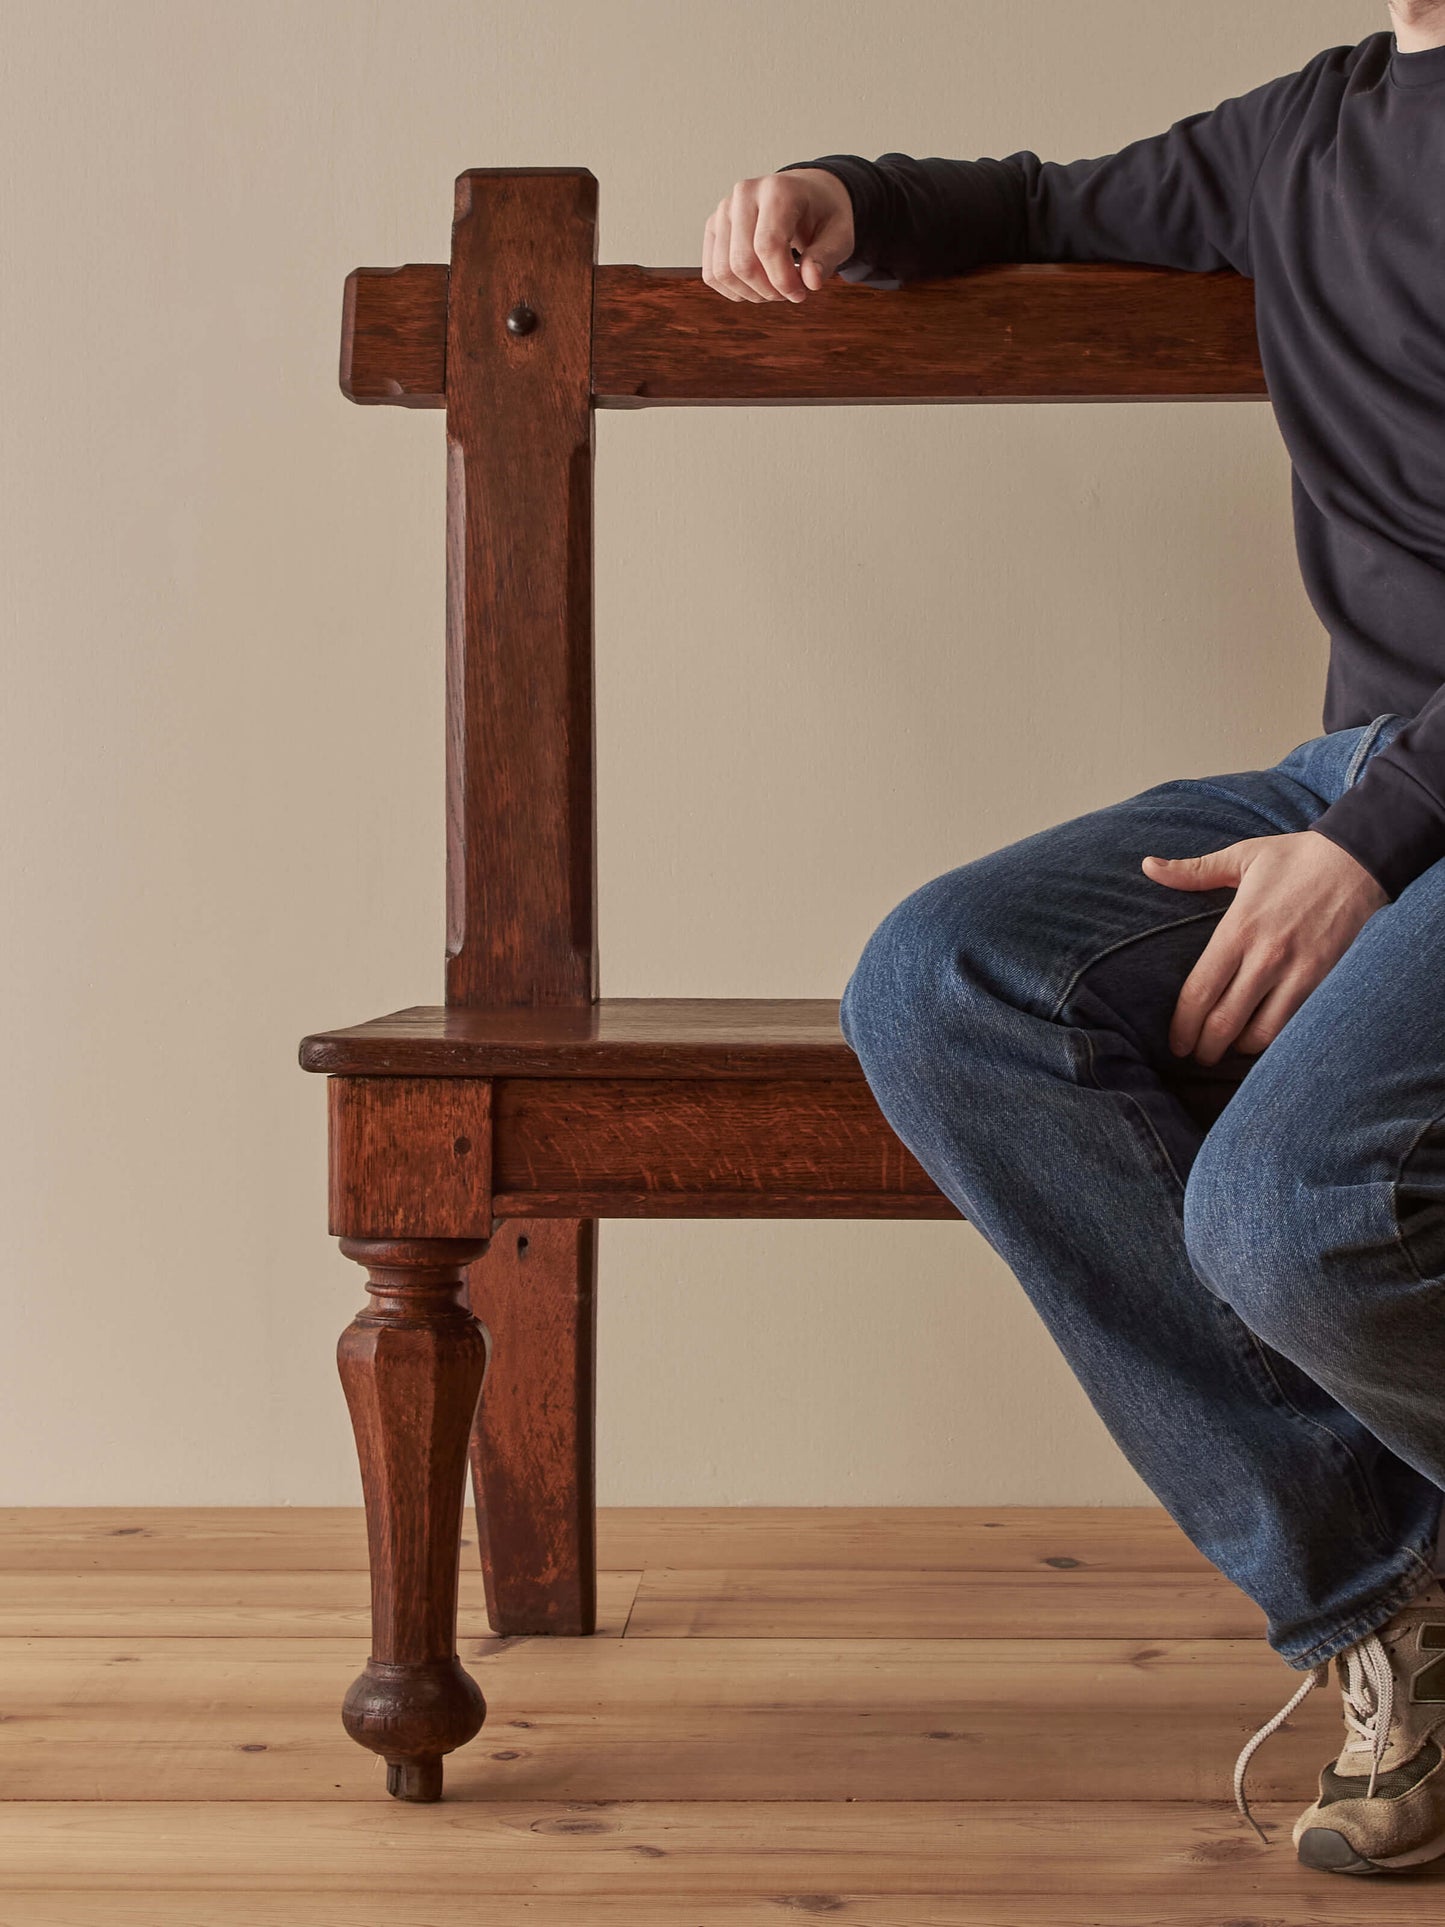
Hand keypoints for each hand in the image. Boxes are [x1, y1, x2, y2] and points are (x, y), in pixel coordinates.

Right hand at [702, 169, 854, 302]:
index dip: (783, 281)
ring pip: (723, 271)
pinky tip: (757, 285)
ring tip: (774, 289)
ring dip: (751, 293)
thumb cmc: (822, 215)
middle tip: (789, 292)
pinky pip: (712, 273)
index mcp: (777, 190)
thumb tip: (811, 282)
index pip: (768, 245)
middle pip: (742, 262)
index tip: (801, 293)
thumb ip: (827, 257)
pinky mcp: (714, 227)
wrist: (805, 195)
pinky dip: (734, 291)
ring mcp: (724, 209)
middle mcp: (744, 194)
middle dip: (768, 290)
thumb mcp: (840, 233)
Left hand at [1140, 829, 1388, 1064]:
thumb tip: (1148, 866)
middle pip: (1225, 1021)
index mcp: (1238, 930)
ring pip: (1262, 1032)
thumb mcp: (1241, 857)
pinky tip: (1264, 1039)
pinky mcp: (1324, 979)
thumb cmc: (1295, 858)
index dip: (1184, 1025)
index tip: (1177, 1043)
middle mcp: (1265, 956)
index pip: (1200, 991)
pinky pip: (1295, 1024)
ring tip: (1229, 1050)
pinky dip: (1277, 1039)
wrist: (1359, 859)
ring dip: (1241, 1048)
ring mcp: (1298, 971)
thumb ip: (1193, 871)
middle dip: (1206, 1047)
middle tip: (1198, 1057)